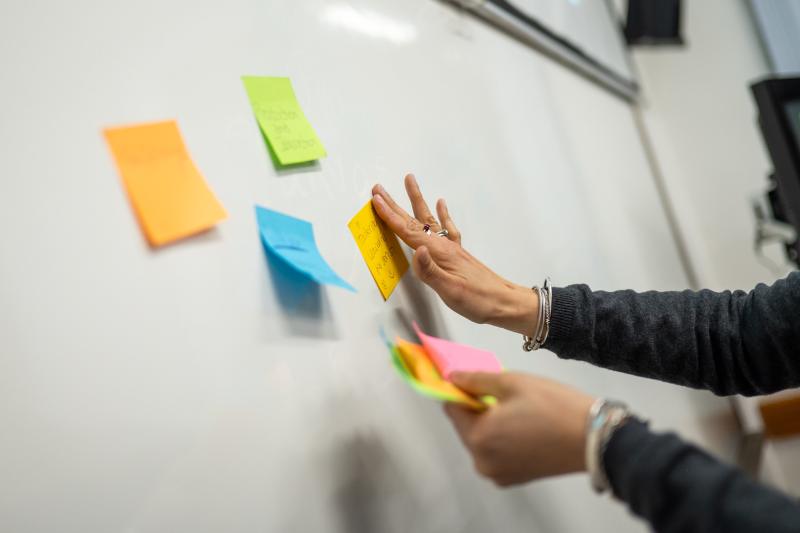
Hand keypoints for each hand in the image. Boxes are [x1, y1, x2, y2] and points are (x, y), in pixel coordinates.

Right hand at [372, 175, 538, 335]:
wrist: (505, 302)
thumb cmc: (478, 300)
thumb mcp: (450, 290)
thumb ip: (430, 271)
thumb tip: (415, 250)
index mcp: (439, 253)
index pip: (408, 231)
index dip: (389, 216)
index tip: (375, 199)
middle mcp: (444, 245)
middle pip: (414, 221)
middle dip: (395, 205)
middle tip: (379, 188)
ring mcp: (452, 247)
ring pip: (429, 218)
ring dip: (417, 200)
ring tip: (410, 181)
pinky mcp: (459, 253)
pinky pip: (447, 227)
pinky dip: (442, 213)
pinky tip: (441, 203)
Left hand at [444, 371, 593, 486]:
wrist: (594, 438)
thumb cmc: (556, 408)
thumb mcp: (512, 382)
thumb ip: (476, 380)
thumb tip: (454, 378)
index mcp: (478, 438)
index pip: (452, 409)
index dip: (460, 391)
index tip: (471, 381)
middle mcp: (483, 461)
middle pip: (466, 426)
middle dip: (477, 408)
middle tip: (501, 392)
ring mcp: (498, 473)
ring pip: (482, 440)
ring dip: (490, 423)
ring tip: (517, 408)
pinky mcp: (514, 478)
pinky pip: (497, 453)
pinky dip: (503, 438)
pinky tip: (523, 424)